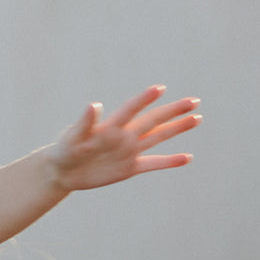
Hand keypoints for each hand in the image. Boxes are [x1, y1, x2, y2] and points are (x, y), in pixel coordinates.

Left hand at [46, 87, 200, 193]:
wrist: (63, 171)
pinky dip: (169, 162)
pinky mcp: (129, 168)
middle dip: (173, 111)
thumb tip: (94, 105)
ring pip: (158, 138)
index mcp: (110, 126)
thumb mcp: (71, 137)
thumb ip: (84, 122)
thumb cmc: (64, 150)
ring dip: (176, 128)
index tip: (160, 89)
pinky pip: (153, 164)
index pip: (131, 110)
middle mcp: (124, 136)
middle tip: (194, 101)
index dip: (144, 100)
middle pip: (153, 121)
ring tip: (197, 119)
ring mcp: (129, 151)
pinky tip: (186, 158)